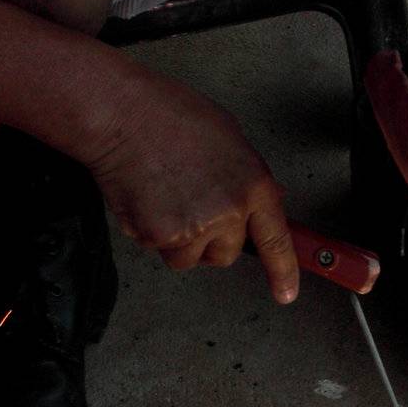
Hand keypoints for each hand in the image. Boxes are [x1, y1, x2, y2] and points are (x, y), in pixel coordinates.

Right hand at [81, 66, 299, 301]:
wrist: (121, 113)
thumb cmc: (171, 114)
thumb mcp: (231, 140)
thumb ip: (248, 180)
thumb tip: (263, 204)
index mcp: (253, 186)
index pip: (276, 241)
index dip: (283, 272)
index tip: (286, 294)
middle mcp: (228, 212)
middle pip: (225, 255)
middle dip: (210, 240)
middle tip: (190, 204)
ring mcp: (193, 227)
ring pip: (189, 258)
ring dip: (178, 240)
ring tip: (165, 197)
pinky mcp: (157, 235)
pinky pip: (157, 248)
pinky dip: (149, 230)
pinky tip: (145, 196)